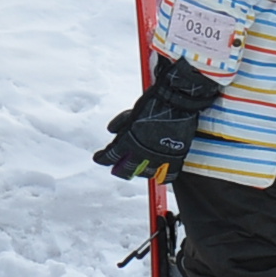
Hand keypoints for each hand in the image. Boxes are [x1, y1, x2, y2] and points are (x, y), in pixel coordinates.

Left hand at [94, 55, 225, 181]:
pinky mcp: (174, 157)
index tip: (99, 158)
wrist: (176, 101)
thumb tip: (111, 130)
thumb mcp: (131, 112)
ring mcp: (158, 157)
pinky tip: (158, 174)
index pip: (109, 157)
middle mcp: (142, 152)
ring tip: (138, 169)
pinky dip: (162, 175)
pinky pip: (167, 174)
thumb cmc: (154, 103)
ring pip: (145, 173)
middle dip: (119, 170)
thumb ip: (120, 123)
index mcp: (129, 141)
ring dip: (139, 171)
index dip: (102, 159)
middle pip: (126, 170)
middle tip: (117, 169)